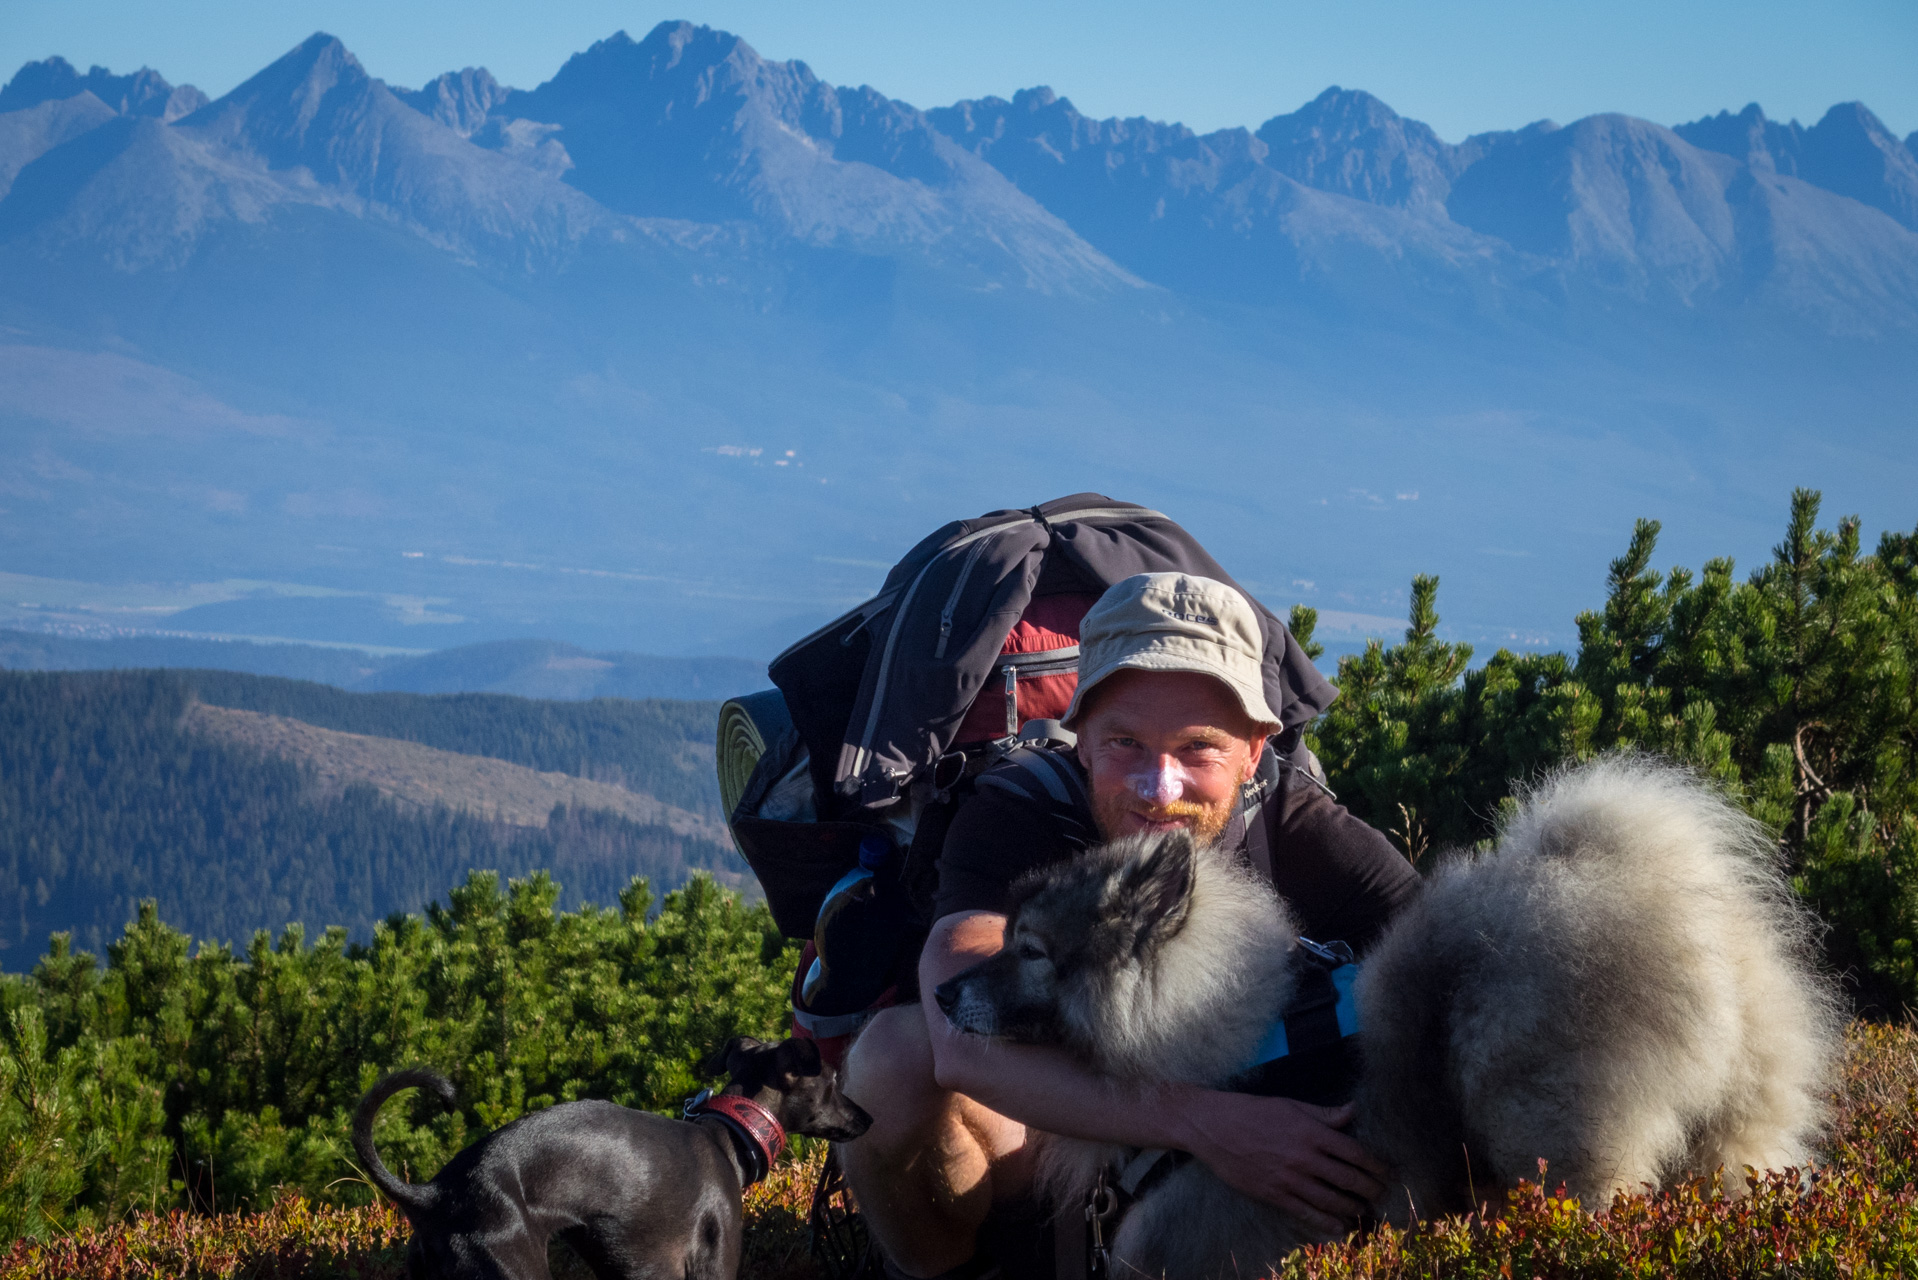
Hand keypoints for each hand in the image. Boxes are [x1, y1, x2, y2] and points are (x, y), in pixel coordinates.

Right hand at [1169, 1091, 1386, 1236]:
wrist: (1213, 1126)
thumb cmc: (1252, 1111)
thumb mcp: (1290, 1105)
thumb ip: (1324, 1114)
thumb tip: (1353, 1110)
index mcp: (1311, 1132)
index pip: (1354, 1152)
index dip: (1375, 1165)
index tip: (1387, 1172)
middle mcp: (1304, 1157)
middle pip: (1348, 1179)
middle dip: (1370, 1189)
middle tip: (1381, 1195)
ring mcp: (1289, 1178)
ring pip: (1331, 1199)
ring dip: (1352, 1208)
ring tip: (1363, 1210)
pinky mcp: (1274, 1194)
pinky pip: (1306, 1212)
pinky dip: (1325, 1222)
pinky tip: (1338, 1226)